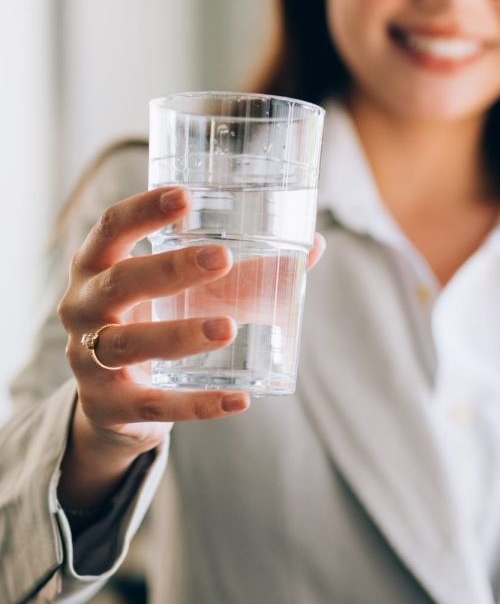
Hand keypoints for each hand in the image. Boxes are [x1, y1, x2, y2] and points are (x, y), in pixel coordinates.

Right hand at [58, 186, 324, 463]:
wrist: (114, 404)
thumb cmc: (155, 323)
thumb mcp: (184, 293)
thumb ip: (244, 269)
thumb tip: (314, 245)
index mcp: (98, 266)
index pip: (110, 228)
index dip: (142, 210)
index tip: (185, 196)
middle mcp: (82, 308)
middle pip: (119, 283)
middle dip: (170, 269)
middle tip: (223, 259)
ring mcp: (89, 360)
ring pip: (129, 345)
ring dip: (179, 335)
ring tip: (228, 327)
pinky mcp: (108, 407)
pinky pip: (153, 405)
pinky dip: (198, 405)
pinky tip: (240, 399)